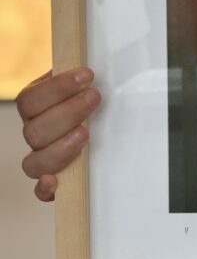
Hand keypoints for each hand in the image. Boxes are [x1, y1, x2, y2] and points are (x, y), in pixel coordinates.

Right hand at [16, 68, 100, 201]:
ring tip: (86, 133)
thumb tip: (92, 66)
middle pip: (35, 130)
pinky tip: (54, 181)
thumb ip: (81, 77)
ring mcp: (41, 157)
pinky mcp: (54, 180)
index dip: (58, 87)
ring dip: (60, 148)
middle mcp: (35, 133)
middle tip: (94, 98)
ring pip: (34, 161)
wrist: (101, 121)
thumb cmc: (90, 99)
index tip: (88, 75)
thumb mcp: (84, 83)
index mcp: (35, 107)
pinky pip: (39, 192)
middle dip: (67, 113)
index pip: (32, 99)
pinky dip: (45, 188)